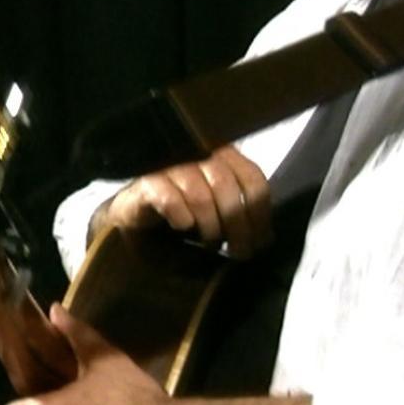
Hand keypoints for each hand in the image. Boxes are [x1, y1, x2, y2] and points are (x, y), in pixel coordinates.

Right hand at [94, 145, 271, 256]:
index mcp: (223, 154)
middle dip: (238, 226)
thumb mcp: (219, 211)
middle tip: (238, 252)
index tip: (260, 241)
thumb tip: (267, 239)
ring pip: (200, 194)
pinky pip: (169, 200)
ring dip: (209, 226)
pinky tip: (182, 227)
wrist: (136, 216)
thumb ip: (242, 215)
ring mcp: (170, 164)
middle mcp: (198, 153)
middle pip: (228, 187)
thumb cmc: (183, 210)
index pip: (252, 178)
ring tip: (209, 242)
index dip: (260, 213)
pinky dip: (181, 218)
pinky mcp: (147, 181)